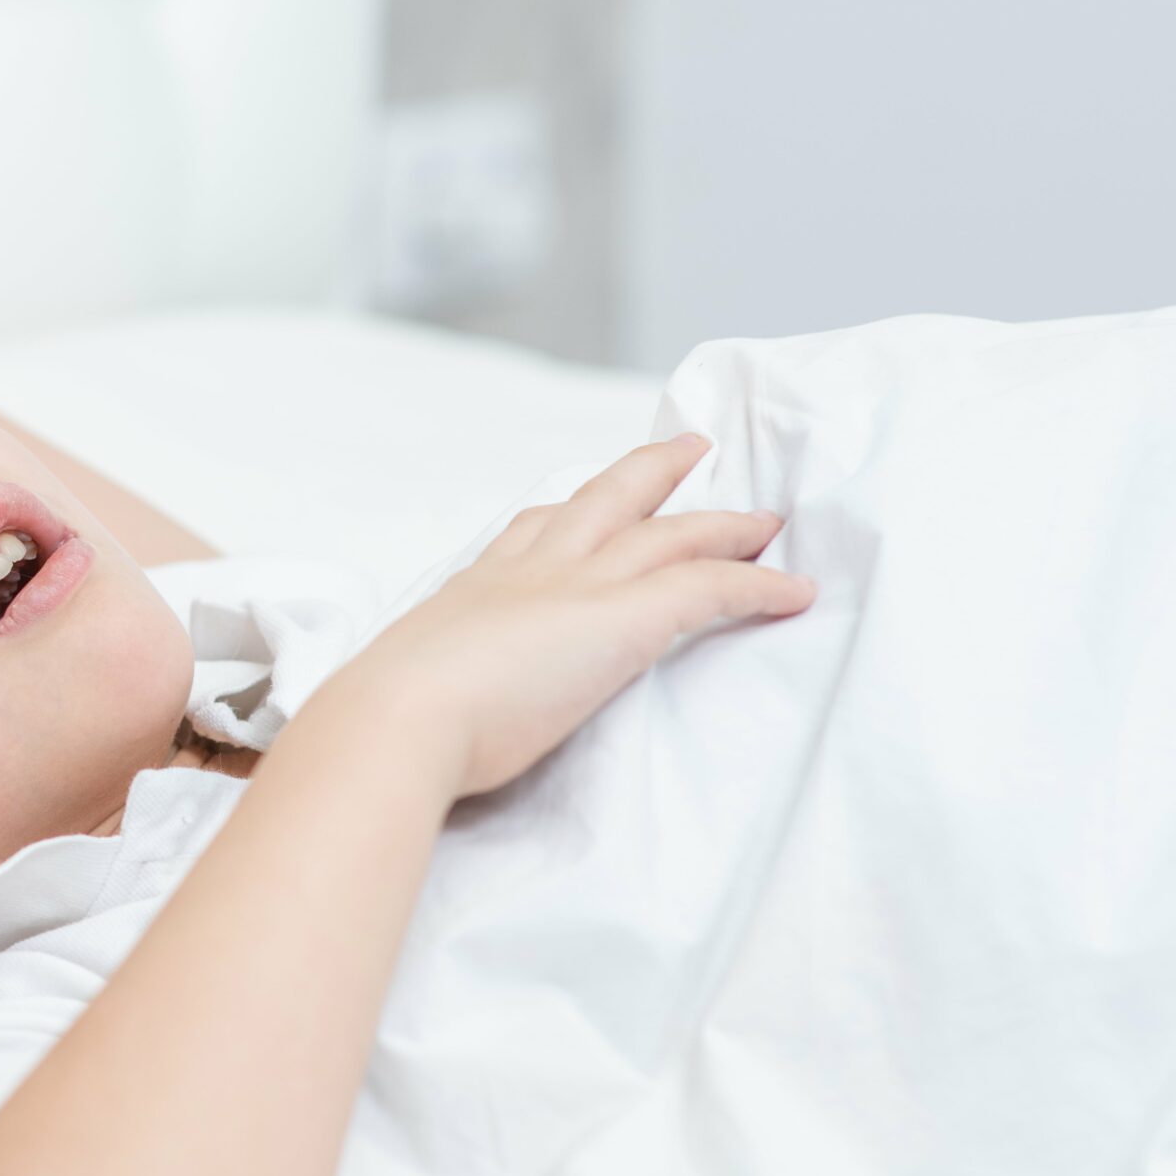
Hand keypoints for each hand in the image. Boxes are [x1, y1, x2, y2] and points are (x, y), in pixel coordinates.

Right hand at [338, 433, 815, 797]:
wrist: (397, 719)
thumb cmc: (384, 724)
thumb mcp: (397, 693)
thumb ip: (414, 694)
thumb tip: (385, 726)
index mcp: (474, 589)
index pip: (528, 532)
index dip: (565, 510)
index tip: (583, 499)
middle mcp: (530, 571)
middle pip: (604, 501)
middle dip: (650, 473)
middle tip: (689, 449)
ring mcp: (580, 588)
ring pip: (668, 531)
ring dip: (721, 522)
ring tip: (763, 519)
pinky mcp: (626, 619)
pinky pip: (710, 588)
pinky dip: (756, 584)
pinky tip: (791, 590)